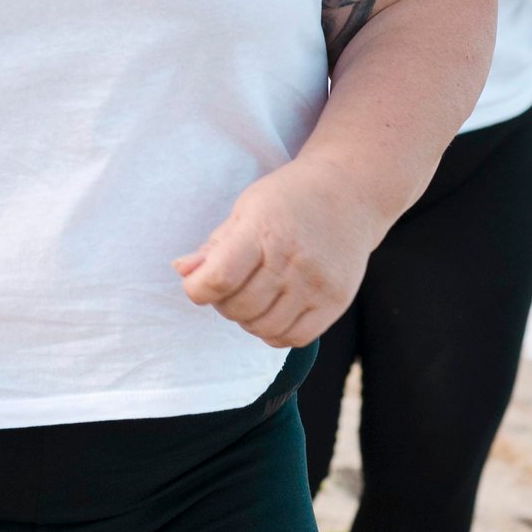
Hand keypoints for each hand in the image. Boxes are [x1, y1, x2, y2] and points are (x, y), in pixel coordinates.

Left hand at [174, 159, 376, 345]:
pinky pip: (296, 338)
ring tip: (251, 296)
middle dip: (222, 303)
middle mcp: (293, 260)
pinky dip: (275, 332)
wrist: (349, 193)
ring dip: (247, 319)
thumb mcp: (246, 208)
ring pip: (264, 327)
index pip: (220, 278)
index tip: (196, 284)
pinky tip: (273, 310)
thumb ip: (214, 244)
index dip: (197, 289)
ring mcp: (317, 284)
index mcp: (264, 230)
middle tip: (228, 286)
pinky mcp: (337, 302)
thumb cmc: (288, 198)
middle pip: (239, 307)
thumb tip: (182, 272)